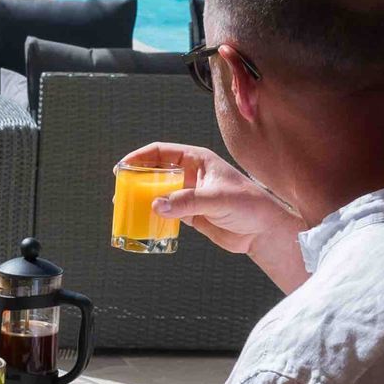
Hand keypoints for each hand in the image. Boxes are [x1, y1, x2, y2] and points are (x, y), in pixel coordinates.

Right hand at [122, 143, 303, 255]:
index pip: (161, 152)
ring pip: (157, 191)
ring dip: (142, 198)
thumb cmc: (249, 205)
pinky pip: (165, 211)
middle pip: (154, 171)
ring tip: (125, 206)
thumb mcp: (217, 199)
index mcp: (197, 159)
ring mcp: (188, 193)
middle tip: (120, 190)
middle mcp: (190, 174)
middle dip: (136, 179)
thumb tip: (156, 205)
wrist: (263, 231)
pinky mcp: (189, 213)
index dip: (139, 157)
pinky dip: (152, 215)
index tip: (122, 167)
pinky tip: (142, 220)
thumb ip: (187, 200)